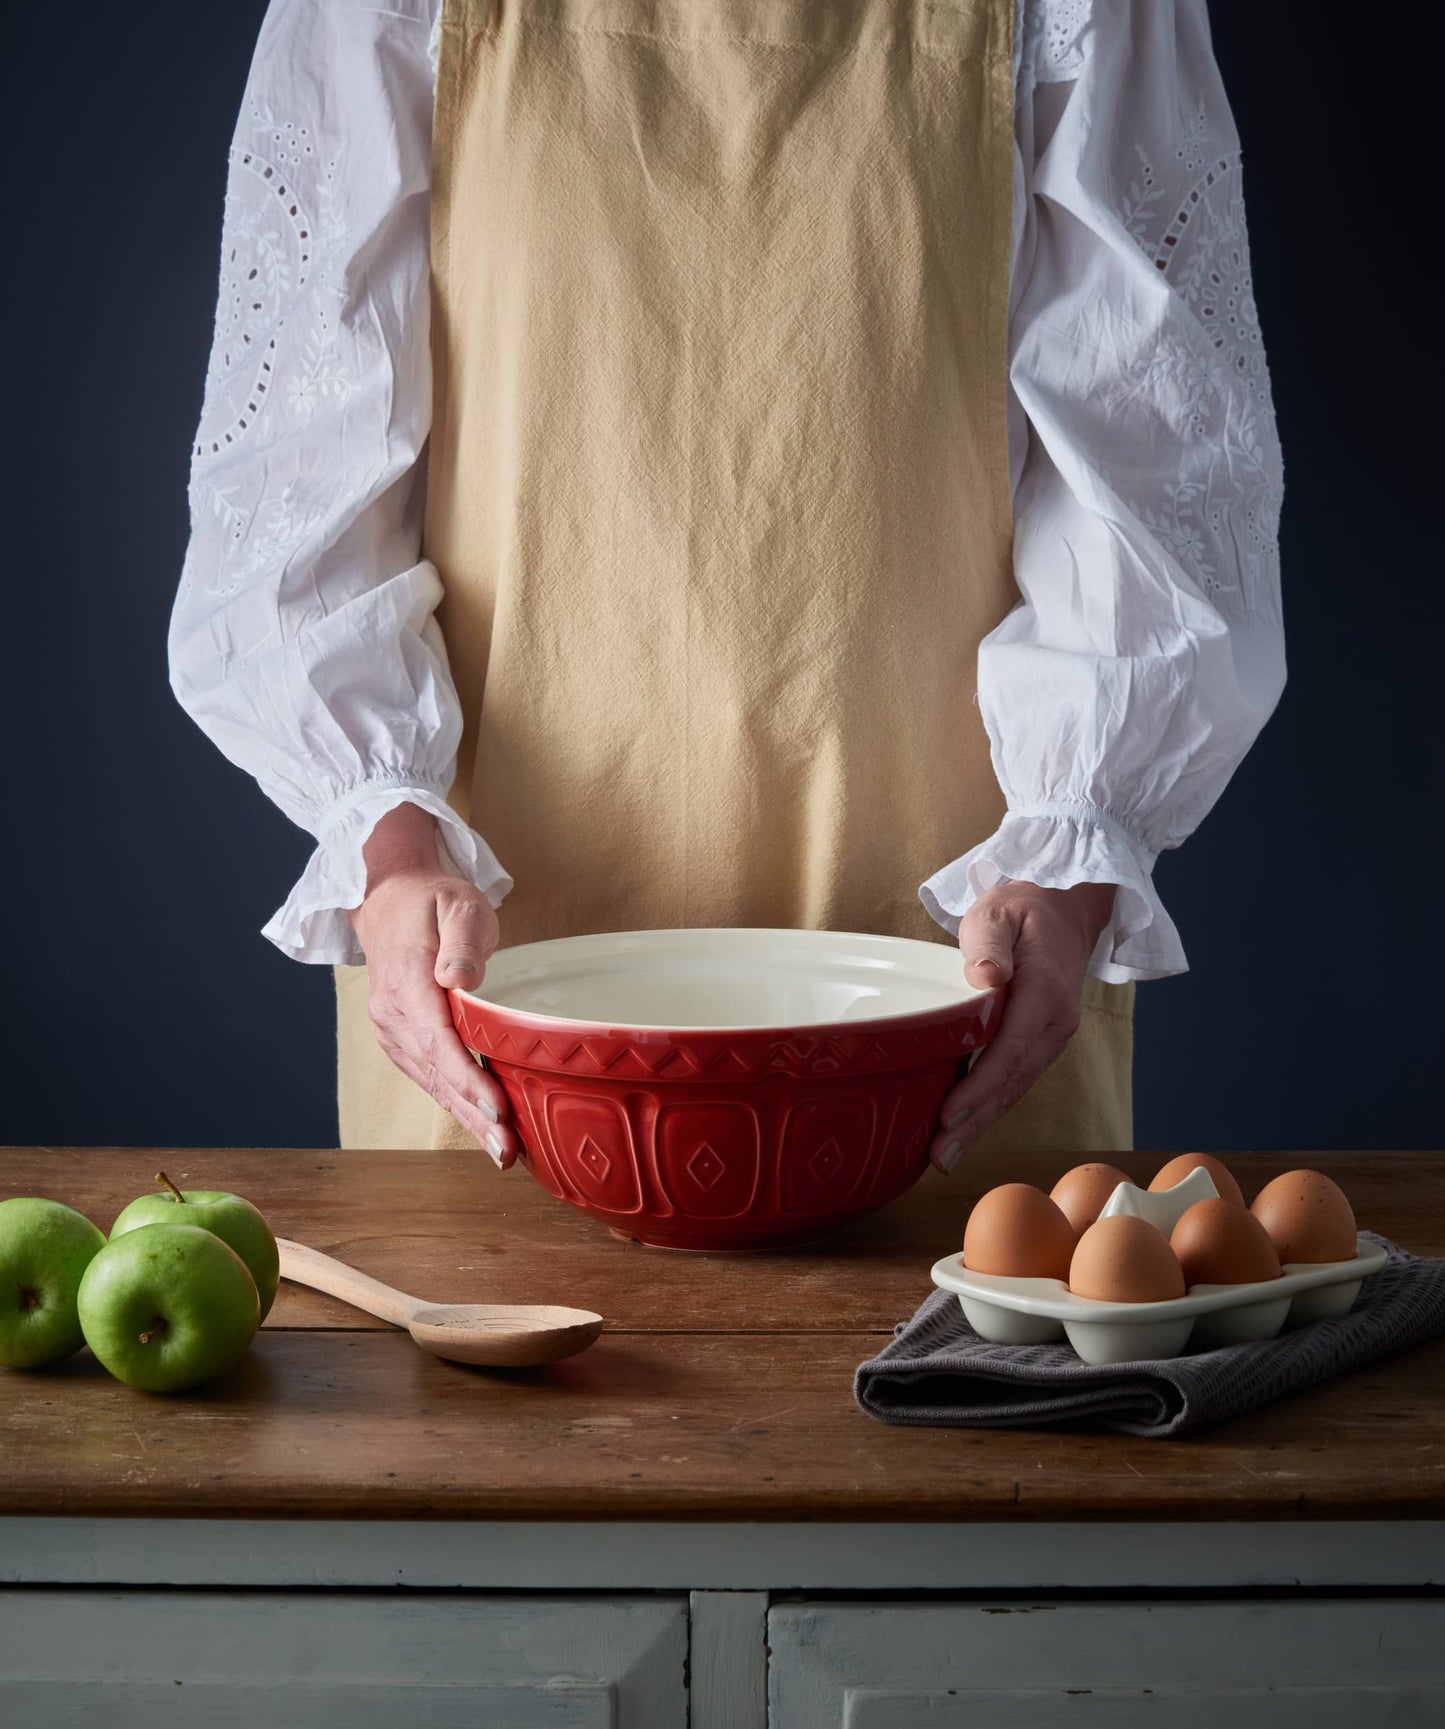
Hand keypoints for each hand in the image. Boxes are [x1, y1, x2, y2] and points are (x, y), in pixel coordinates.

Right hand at [344, 802, 519, 1167]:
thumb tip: (460, 978)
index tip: (498, 1109)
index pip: (440, 1041)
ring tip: (503, 1152)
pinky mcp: (402, 1040)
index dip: (468, 1080)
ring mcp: (393, 1031)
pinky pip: (430, 1077)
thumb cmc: (434, 902)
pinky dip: (457, 1104)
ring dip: (467, 1120)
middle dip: (474, 1116)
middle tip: (509, 1152)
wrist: (391, 901)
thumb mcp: (458, 904)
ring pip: (433, 1083)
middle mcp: (392, 1015)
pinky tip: (483, 1126)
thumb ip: (463, 942)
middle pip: (437, 1074)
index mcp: (407, 983)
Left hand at [929, 879, 1117, 1173]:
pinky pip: (1014, 1080)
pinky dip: (989, 1107)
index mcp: (1046, 991)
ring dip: (981, 1123)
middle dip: (976, 1121)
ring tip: (944, 1155)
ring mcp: (1051, 1036)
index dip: (980, 1085)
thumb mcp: (1000, 911)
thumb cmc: (1022, 910)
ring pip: (1014, 1088)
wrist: (1064, 911)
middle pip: (1012, 1080)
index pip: (1012, 1047)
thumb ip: (990, 943)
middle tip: (939, 1155)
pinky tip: (963, 1129)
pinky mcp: (1039, 1043)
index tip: (949, 1113)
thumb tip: (986, 979)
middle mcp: (1055, 1022)